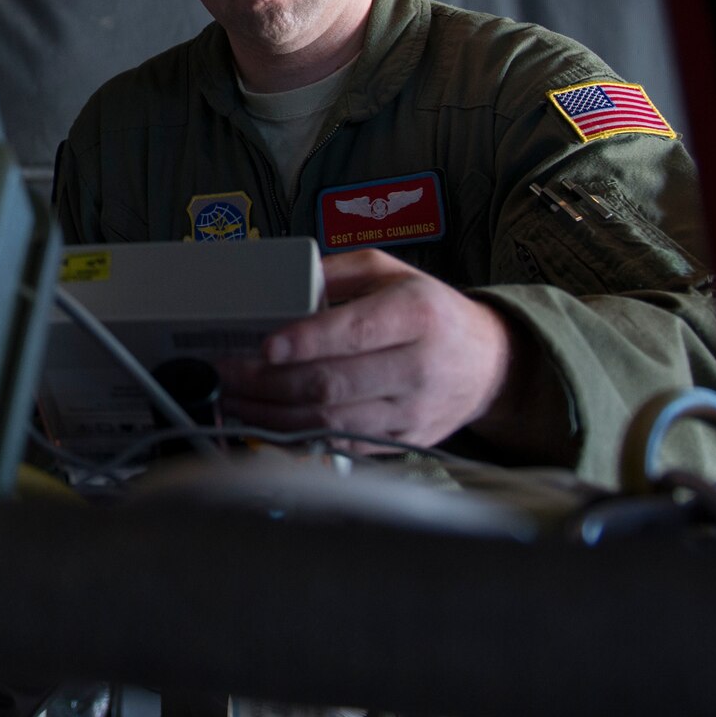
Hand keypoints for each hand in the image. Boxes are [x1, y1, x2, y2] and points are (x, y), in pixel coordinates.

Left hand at [217, 248, 510, 449]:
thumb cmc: (432, 313)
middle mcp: (418, 365)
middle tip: (226, 375)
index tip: (265, 346)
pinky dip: (298, 438)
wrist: (488, 364)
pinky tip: (268, 424)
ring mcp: (411, 411)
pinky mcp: (404, 442)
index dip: (305, 342)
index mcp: (416, 314)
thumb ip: (337, 271)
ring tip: (235, 401)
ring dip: (273, 416)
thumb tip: (281, 280)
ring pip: (330, 422)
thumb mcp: (392, 272)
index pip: (354, 332)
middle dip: (268, 383)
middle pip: (331, 384)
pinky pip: (342, 445)